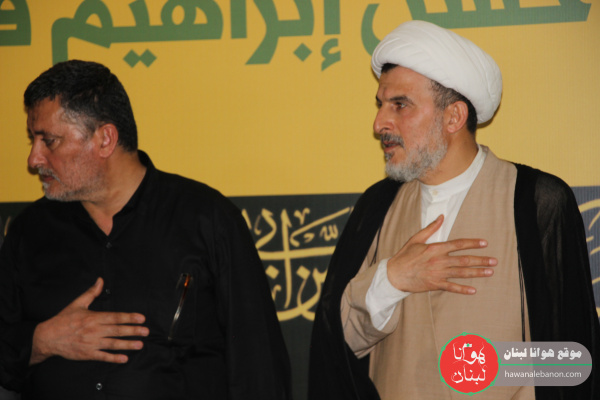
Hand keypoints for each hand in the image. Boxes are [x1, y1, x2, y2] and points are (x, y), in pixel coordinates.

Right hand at [30, 277, 148, 364]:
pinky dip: (113, 358)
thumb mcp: (77, 303)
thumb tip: (100, 280)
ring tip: (140, 344)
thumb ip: (91, 292)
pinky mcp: (87, 354)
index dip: (129, 317)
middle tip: (146, 331)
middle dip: (133, 331)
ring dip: (127, 344)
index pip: (115, 317)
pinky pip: (102, 356)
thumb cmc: (63, 320)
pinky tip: (124, 358)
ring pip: (112, 344)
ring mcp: (91, 343)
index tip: (141, 318)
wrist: (47, 337)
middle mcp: (94, 330)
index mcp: (93, 317)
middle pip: (117, 330)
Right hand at [387, 215, 496, 294]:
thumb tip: (441, 216)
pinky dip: (462, 289)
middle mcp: (439, 261)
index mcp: (435, 248)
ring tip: (490, 272)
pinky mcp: (435, 284)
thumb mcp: (416, 239)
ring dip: (477, 273)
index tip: (484, 243)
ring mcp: (438, 274)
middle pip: (464, 260)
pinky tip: (473, 290)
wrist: (394, 274)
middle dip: (481, 260)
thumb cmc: (405, 256)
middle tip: (494, 261)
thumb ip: (430, 228)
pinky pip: (452, 287)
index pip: (458, 244)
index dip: (472, 243)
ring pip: (461, 273)